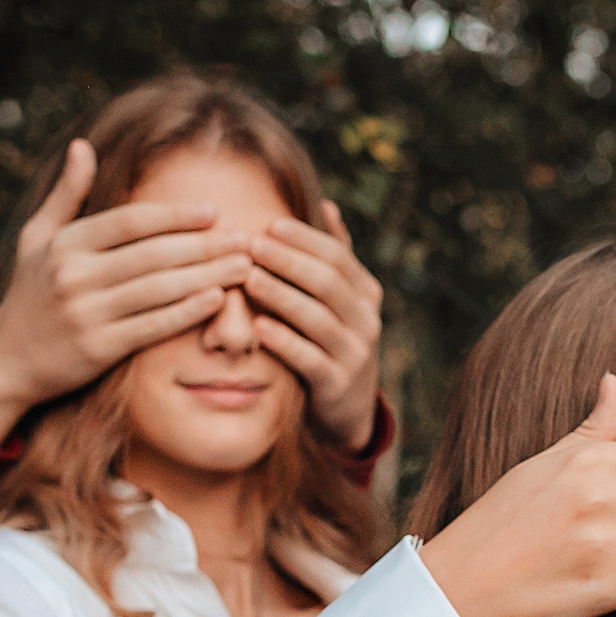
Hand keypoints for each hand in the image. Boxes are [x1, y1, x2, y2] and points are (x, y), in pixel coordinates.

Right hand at [0, 140, 253, 446]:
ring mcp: (86, 313)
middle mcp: (74, 275)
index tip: (213, 212)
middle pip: (153, 254)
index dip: (174, 215)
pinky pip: (152, 326)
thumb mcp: (37, 238)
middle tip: (246, 239)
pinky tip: (217, 299)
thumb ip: (67, 195)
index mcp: (66, 244)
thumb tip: (82, 145)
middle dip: (205, 245)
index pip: (130, 222)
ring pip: (158, 289)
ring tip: (242, 267)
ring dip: (207, 276)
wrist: (7, 361)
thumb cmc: (30, 293)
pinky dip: (187, 312)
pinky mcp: (98, 349)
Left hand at [245, 202, 384, 452]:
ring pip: (318, 318)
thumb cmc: (331, 344)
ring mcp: (356, 355)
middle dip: (287, 261)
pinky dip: (284, 341)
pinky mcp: (337, 386)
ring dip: (281, 296)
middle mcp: (367, 321)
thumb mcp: (340, 302)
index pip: (337, 256)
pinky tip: (258, 327)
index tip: (269, 224)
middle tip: (250, 245)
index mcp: (366, 294)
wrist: (345, 411)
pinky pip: (310, 359)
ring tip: (248, 278)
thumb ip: (336, 258)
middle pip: (327, 282)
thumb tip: (327, 205)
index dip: (303, 238)